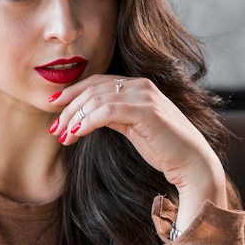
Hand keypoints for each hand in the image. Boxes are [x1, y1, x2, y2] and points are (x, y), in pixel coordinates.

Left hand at [48, 74, 227, 230]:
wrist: (192, 163)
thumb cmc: (163, 147)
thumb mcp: (132, 127)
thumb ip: (113, 116)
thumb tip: (85, 116)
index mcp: (137, 85)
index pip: (96, 82)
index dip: (71, 92)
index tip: (53, 106)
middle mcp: (140, 85)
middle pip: (92, 89)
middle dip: (68, 108)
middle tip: (53, 128)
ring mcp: (144, 96)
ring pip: (96, 100)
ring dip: (74, 118)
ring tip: (62, 136)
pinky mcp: (146, 111)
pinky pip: (107, 112)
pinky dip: (88, 122)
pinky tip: (77, 134)